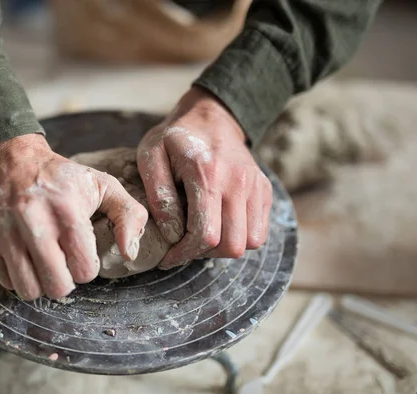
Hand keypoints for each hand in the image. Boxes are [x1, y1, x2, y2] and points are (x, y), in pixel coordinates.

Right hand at [0, 134, 147, 299]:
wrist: (6, 157)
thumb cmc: (60, 177)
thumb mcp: (102, 184)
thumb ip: (129, 215)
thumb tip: (130, 253)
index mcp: (67, 211)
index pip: (84, 269)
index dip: (87, 267)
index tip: (81, 254)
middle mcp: (32, 223)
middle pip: (57, 286)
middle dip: (65, 281)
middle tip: (63, 264)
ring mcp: (3, 234)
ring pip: (28, 290)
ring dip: (40, 282)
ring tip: (43, 262)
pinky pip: (5, 282)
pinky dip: (17, 275)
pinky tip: (23, 255)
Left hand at [137, 86, 272, 267]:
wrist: (211, 115)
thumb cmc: (175, 137)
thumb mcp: (151, 155)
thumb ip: (158, 195)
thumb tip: (171, 233)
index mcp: (208, 173)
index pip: (206, 234)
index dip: (184, 254)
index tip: (168, 256)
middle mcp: (239, 182)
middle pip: (232, 245)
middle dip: (204, 254)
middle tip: (185, 246)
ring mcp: (256, 186)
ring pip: (250, 242)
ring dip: (224, 248)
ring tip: (202, 235)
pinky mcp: (264, 190)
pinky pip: (260, 231)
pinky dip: (240, 237)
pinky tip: (218, 224)